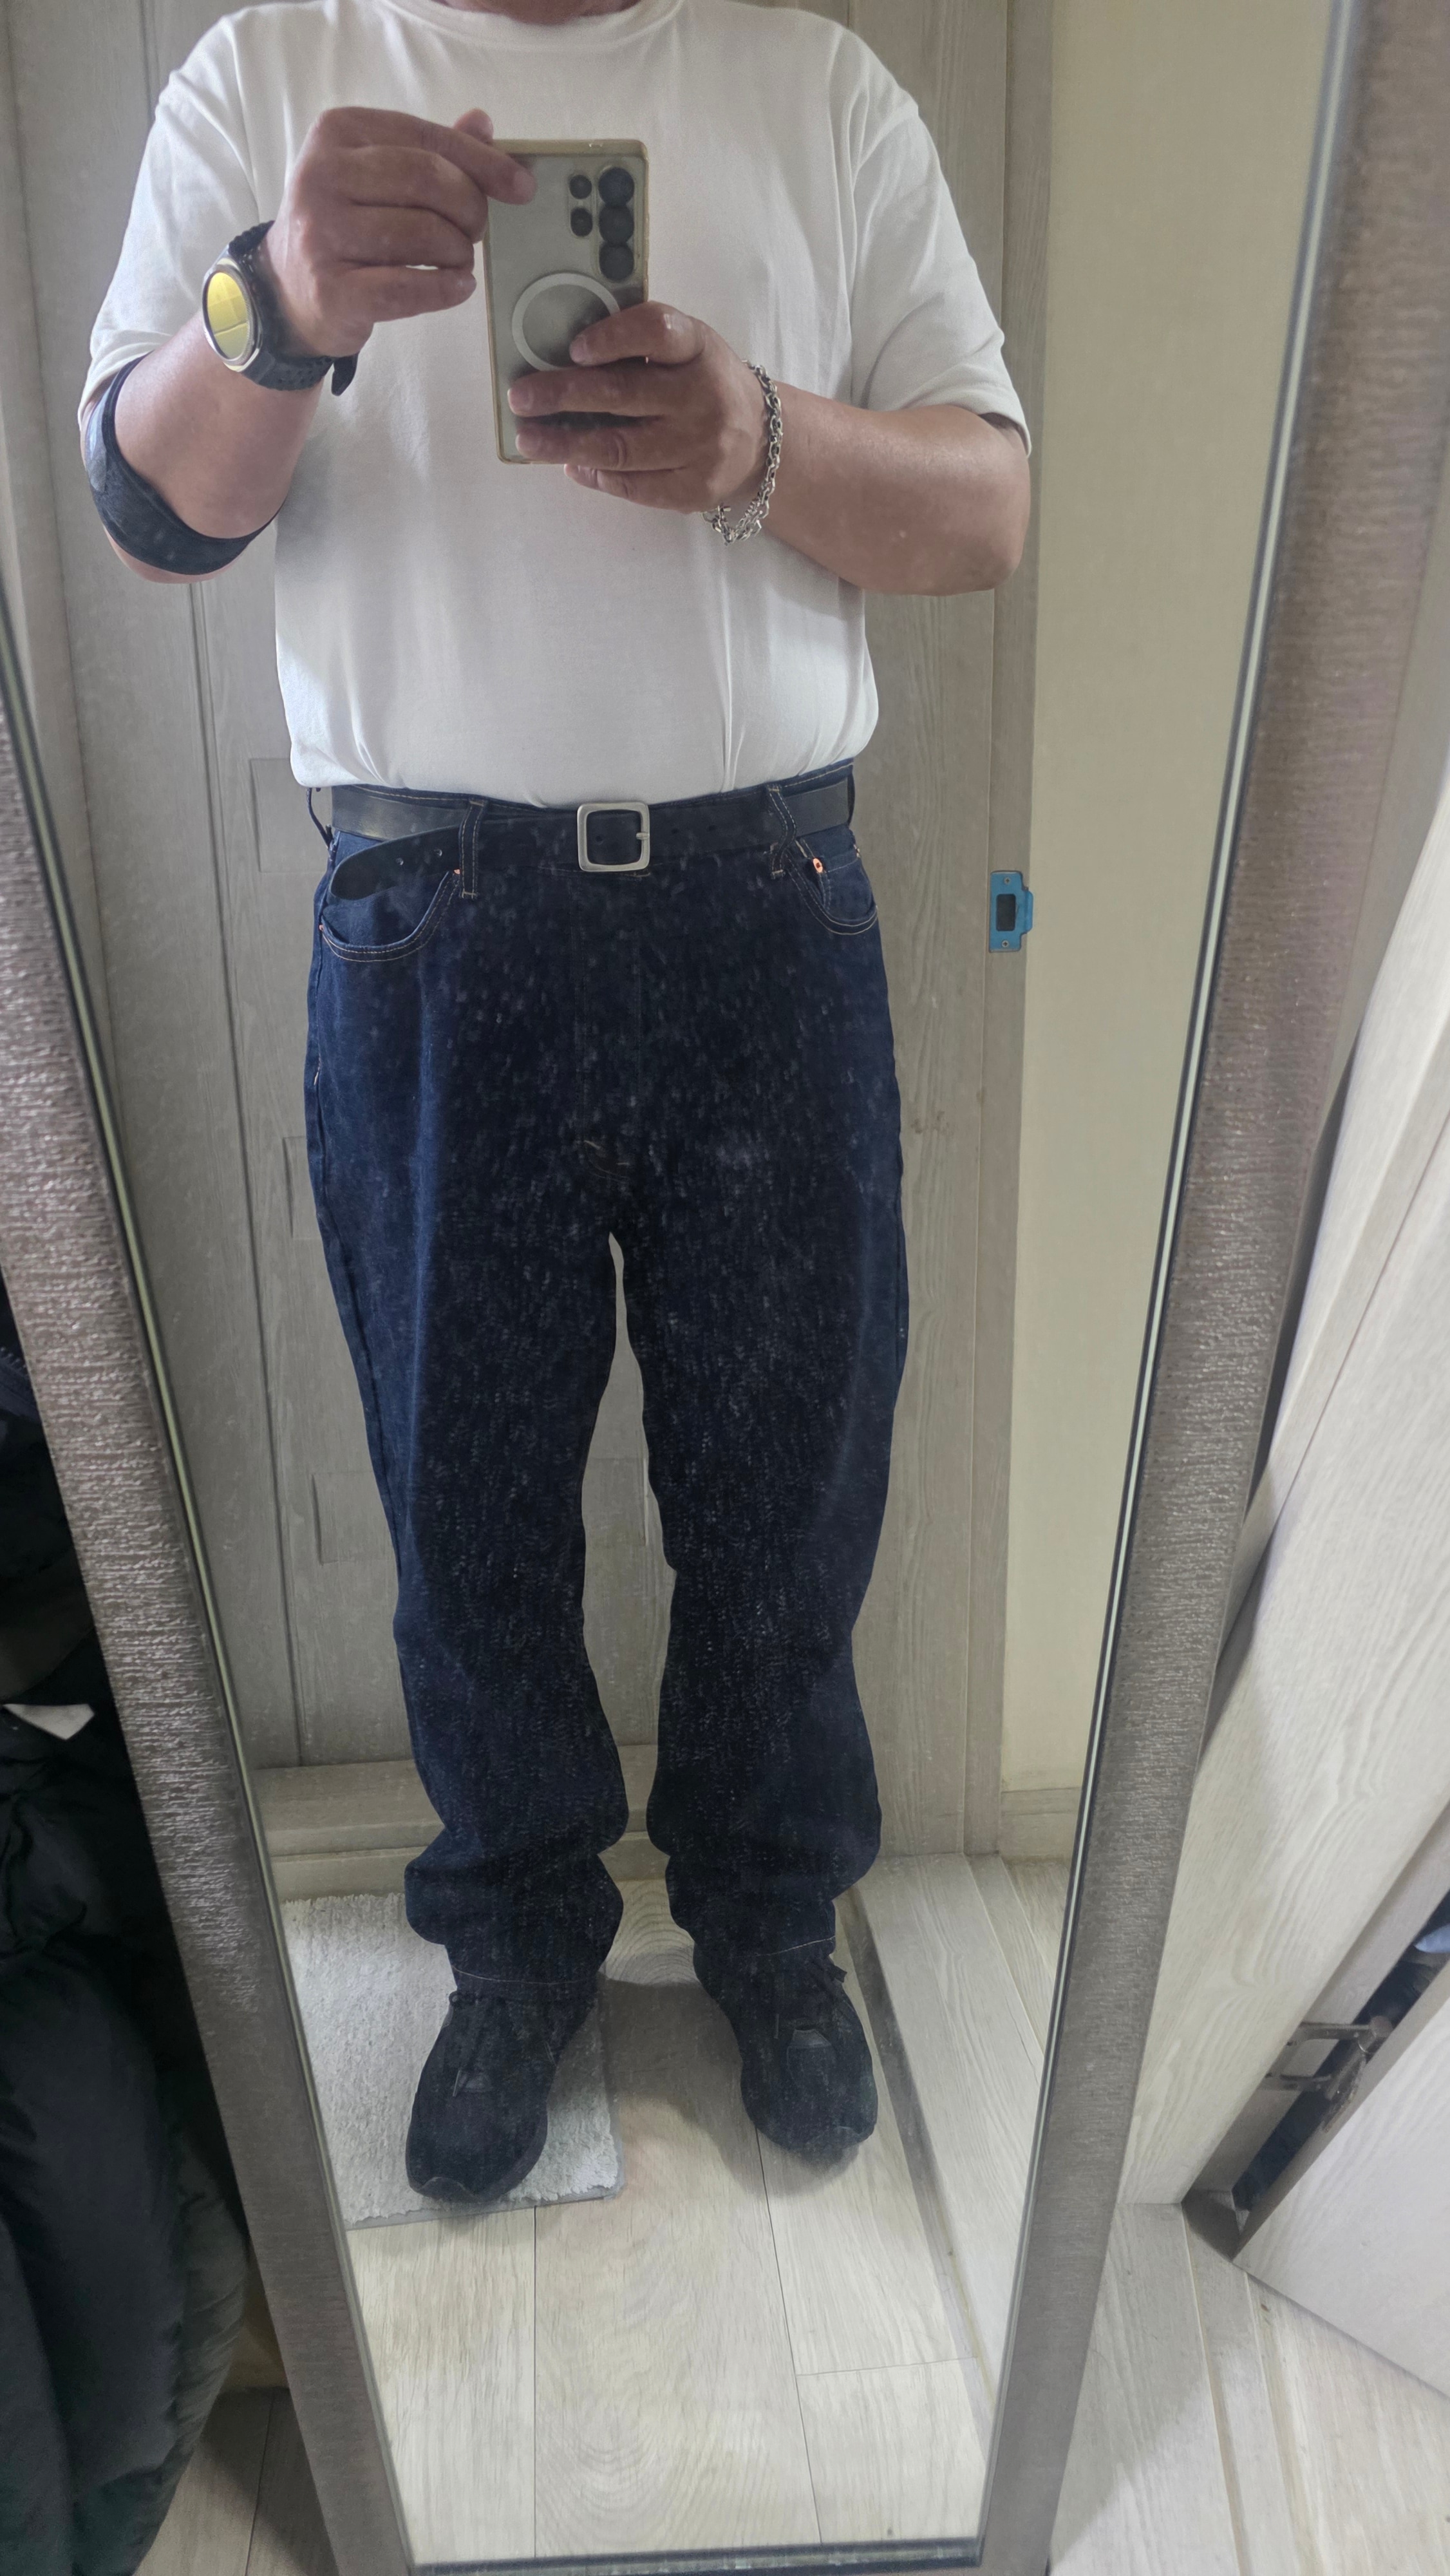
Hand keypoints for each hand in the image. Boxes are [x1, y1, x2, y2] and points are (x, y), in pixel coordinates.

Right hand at [261, 106, 533, 358]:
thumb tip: (483, 123)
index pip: (426, 138)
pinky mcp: (331, 289)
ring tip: (458, 260)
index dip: (482, 163)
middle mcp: (322, 174)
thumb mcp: (376, 173)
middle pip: (426, 181)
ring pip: (421, 235)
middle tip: (475, 231)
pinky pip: (406, 288)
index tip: (521, 188)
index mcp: (337, 131)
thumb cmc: (344, 224)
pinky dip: (444, 289)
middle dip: (469, 208)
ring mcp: (321, 233)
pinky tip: (457, 286)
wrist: (288, 288)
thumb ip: (427, 149)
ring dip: (457, 252)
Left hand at [508, 303, 769, 512]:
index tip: (574, 348)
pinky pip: (635, 486)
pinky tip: (573, 465)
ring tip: (529, 440)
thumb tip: (562, 359)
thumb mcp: (687, 348)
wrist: (761, 438)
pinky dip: (597, 476)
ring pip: (620, 448)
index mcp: (698, 348)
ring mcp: (701, 446)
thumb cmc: (704, 382)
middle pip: (623, 394)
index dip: (612, 338)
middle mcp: (703, 395)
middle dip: (563, 395)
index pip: (655, 332)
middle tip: (521, 397)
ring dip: (565, 445)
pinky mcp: (695, 487)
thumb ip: (639, 346)